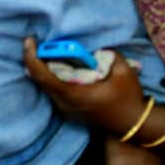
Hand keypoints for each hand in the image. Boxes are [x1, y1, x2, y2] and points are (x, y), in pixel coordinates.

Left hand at [23, 38, 146, 135]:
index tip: (30, 40)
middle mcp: (64, 103)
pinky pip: (54, 91)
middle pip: (39, 80)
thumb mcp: (124, 72)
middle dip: (36, 59)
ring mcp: (66, 109)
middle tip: (39, 44)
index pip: (42, 75)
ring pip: (46, 86)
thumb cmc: (128, 99)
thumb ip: (110, 55)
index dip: (31, 56)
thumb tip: (98, 49)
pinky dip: (53, 77)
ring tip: (51, 53)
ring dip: (44, 68)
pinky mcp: (70, 110)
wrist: (134, 124)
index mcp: (73, 93)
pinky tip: (62, 67)